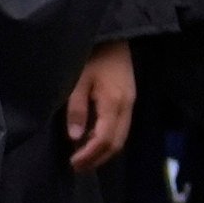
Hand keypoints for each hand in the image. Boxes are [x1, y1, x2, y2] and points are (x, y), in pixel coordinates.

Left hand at [63, 39, 136, 169]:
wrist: (112, 35)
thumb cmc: (91, 55)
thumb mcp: (77, 81)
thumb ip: (76, 109)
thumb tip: (75, 138)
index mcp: (114, 102)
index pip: (105, 139)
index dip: (90, 155)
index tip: (73, 163)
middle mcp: (127, 106)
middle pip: (117, 143)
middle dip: (97, 158)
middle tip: (77, 167)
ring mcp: (130, 103)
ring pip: (121, 137)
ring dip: (103, 151)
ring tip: (83, 158)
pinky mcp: (129, 99)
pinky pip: (121, 127)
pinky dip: (108, 139)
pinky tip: (92, 141)